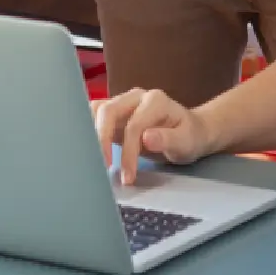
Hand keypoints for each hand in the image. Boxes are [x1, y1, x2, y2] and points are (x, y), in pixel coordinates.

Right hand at [93, 87, 213, 185]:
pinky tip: (85, 148)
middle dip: (101, 140)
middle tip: (101, 168)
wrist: (190, 130)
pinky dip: (87, 129)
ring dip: (89, 133)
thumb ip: (168, 139)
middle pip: (108, 111)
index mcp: (155, 101)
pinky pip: (94, 115)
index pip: (133, 126)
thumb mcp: (186, 142)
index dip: (128, 153)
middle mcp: (136, 96)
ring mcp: (123, 102)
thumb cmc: (189, 137)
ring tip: (88, 159)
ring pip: (97, 110)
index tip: (127, 177)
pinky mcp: (115, 113)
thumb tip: (146, 137)